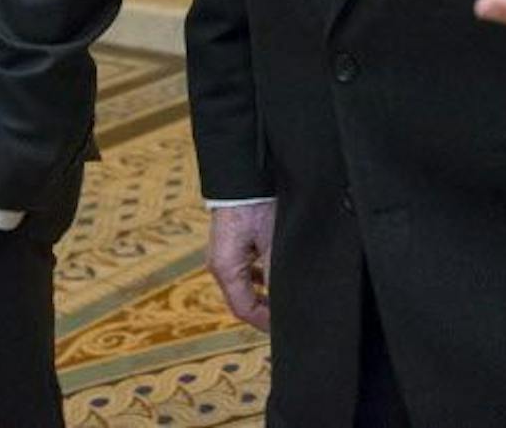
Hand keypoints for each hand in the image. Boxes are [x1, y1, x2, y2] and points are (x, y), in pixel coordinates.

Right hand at [206, 201, 274, 330]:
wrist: (243, 179)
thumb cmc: (255, 206)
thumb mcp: (271, 245)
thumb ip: (275, 276)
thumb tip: (285, 301)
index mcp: (225, 268)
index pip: (243, 309)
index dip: (265, 322)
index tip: (284, 327)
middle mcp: (219, 265)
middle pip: (241, 300)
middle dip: (264, 310)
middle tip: (286, 316)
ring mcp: (221, 256)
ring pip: (242, 287)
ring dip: (261, 295)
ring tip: (282, 300)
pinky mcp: (228, 247)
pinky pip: (242, 272)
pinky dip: (257, 279)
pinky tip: (271, 277)